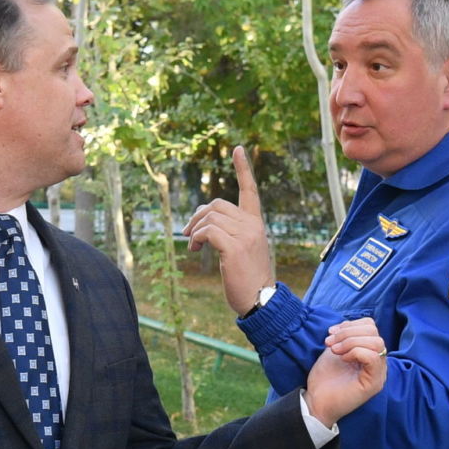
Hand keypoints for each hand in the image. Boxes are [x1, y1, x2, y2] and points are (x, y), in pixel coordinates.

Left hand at [181, 146, 273, 314]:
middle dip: (197, 216)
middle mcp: (252, 225)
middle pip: (217, 204)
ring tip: (192, 245)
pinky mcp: (234, 247)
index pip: (250, 190)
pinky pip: (208, 231)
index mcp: (255, 224)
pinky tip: (195, 249)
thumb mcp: (241, 249)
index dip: (243, 169)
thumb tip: (203, 221)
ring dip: (194, 230)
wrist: (260, 300)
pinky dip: (196, 238)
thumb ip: (229, 231)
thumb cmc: (247, 277)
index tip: (237, 148)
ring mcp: (245, 235)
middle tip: (189, 234)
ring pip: (210, 217)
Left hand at [303, 318, 386, 427]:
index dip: (350, 324)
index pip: (370, 326)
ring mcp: (378, 374)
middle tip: (330, 343)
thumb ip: (345, 336)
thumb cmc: (326, 377)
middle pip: (374, 333)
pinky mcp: (374, 383)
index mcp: (369, 352)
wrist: (316, 400)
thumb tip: (347, 324)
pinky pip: (373, 358)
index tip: (331, 333)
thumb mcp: (335, 349)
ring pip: (376, 343)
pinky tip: (343, 359)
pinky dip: (356, 352)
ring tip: (334, 351)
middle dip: (348, 333)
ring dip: (350, 342)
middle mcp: (378, 362)